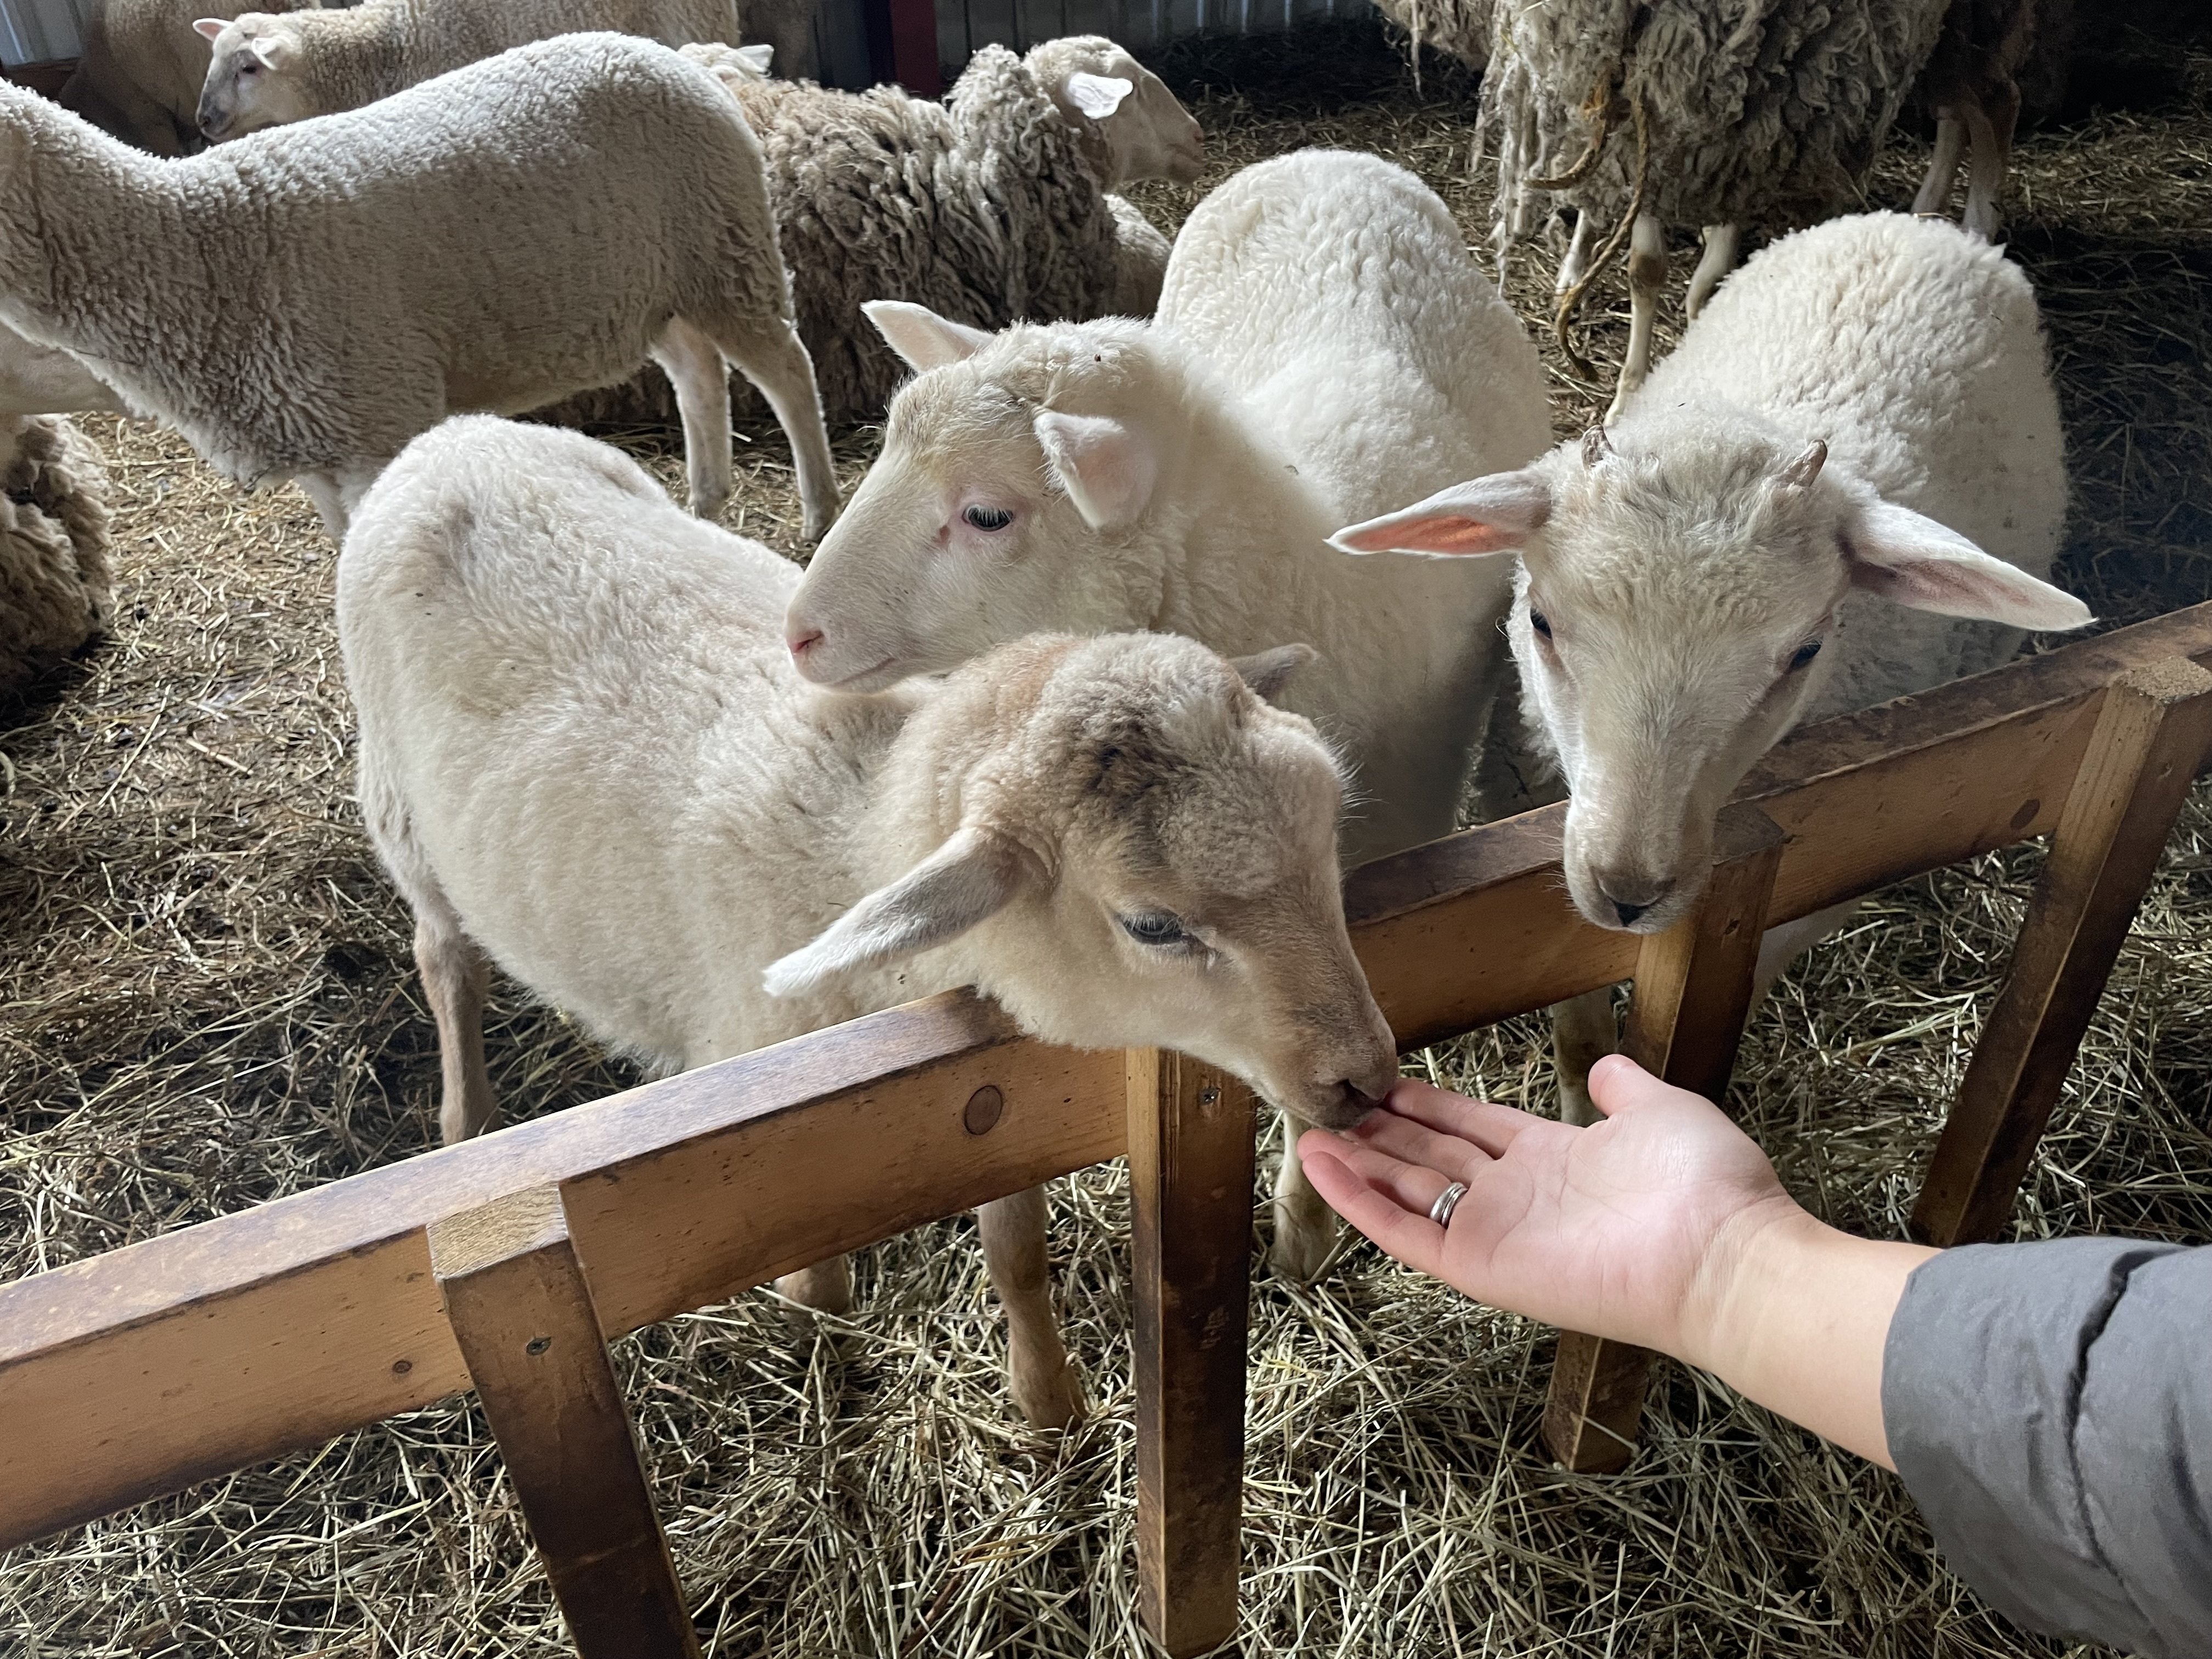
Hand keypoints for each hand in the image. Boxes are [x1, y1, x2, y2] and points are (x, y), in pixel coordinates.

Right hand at [1298, 1053, 1804, 1366]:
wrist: (1721, 1255)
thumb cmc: (1705, 1185)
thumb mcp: (1660, 1111)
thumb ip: (1623, 1089)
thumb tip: (1604, 1068)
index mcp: (1554, 1159)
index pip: (1473, 1129)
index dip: (1429, 1107)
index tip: (1389, 1086)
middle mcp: (1517, 1197)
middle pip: (1431, 1159)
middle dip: (1382, 1134)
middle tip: (1335, 1106)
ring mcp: (1494, 1233)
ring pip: (1407, 1192)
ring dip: (1358, 1164)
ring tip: (1310, 1132)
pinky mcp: (1479, 1266)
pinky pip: (1405, 1230)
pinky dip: (1359, 1200)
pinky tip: (1321, 1165)